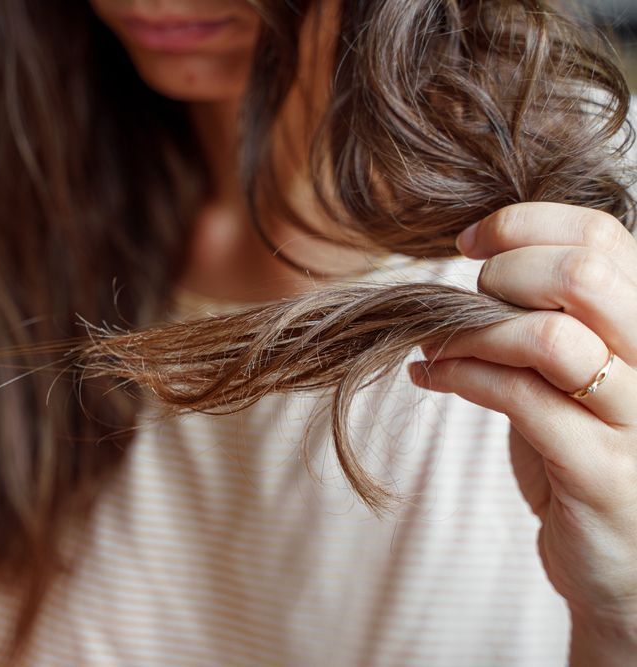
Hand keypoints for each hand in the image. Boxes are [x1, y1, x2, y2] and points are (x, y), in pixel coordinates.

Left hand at [407, 203, 636, 644]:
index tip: (470, 242)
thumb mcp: (581, 371)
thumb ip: (555, 315)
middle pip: (584, 274)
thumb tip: (481, 260)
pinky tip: (431, 376)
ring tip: (436, 343)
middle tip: (466, 300)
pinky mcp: (602, 472)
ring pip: (548, 337)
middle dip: (502, 274)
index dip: (523, 225)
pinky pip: (518, 400)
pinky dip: (459, 377)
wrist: (630, 569)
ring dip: (470, 332)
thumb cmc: (592, 453)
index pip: (602, 235)